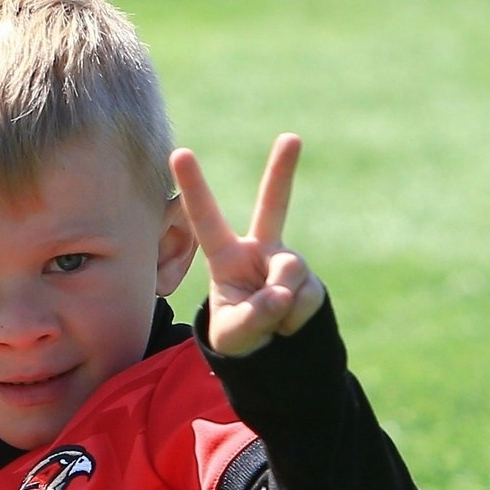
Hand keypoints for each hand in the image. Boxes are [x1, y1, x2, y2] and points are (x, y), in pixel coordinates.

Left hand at [170, 133, 326, 357]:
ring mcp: (288, 263)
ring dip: (279, 305)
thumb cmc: (238, 336)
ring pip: (288, 273)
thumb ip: (253, 315)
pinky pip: (305, 298)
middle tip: (291, 138)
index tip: (178, 152)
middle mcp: (260, 250)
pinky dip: (294, 319)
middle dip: (283, 170)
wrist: (271, 351)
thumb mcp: (234, 333)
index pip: (206, 218)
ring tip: (268, 321)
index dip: (194, 187)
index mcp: (226, 256)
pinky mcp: (311, 281)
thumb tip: (282, 293)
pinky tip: (287, 323)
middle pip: (273, 205)